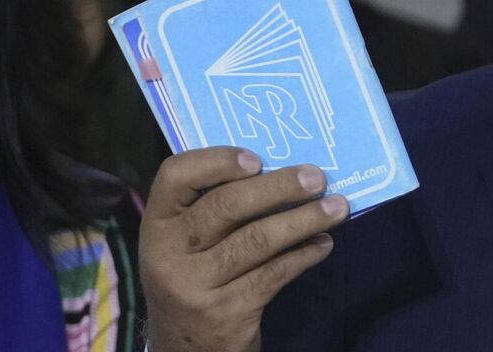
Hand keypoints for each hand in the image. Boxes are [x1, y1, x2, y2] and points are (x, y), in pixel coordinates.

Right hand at [141, 147, 349, 351]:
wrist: (185, 351)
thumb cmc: (195, 280)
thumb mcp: (186, 246)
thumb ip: (213, 209)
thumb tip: (283, 171)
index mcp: (156, 224)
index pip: (175, 175)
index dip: (217, 161)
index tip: (258, 160)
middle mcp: (167, 253)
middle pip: (226, 206)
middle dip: (279, 187)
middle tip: (317, 178)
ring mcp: (195, 286)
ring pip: (257, 239)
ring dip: (304, 219)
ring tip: (337, 207)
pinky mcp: (225, 312)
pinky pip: (274, 274)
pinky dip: (304, 255)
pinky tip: (322, 244)